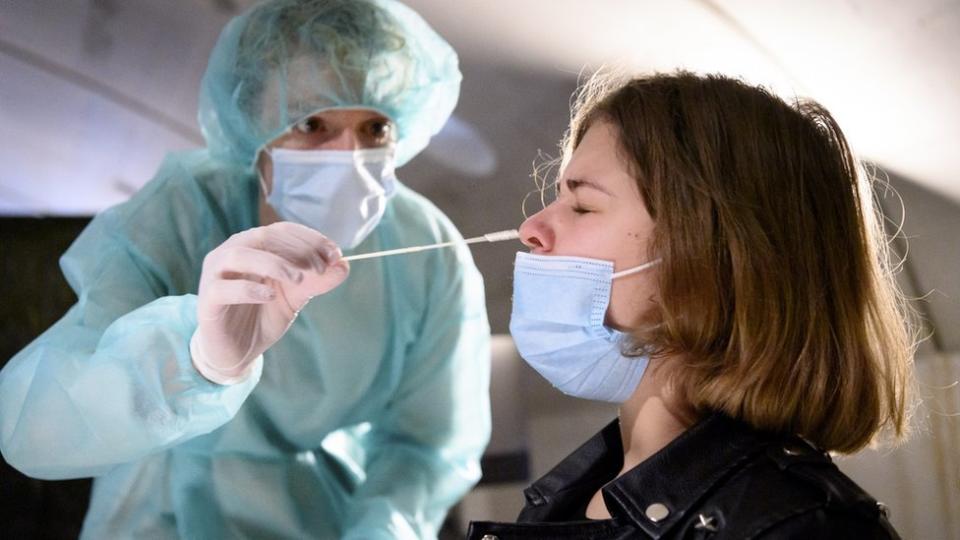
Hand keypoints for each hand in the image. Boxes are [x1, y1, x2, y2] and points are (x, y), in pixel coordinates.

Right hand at [191, 222, 349, 383]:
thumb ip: (317, 281)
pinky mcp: (208, 300)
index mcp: (254, 246)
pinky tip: (270, 297)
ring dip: (273, 263)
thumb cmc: (264, 315)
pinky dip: (249, 289)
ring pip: (240, 255)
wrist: (238, 351)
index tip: (335, 255)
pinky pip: (224, 288)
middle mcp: (233, 252)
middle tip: (320, 269)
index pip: (282, 230)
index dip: (311, 239)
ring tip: (298, 278)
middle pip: (263, 237)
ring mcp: (216, 274)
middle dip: (297, 250)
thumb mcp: (296, 296)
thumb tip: (345, 266)